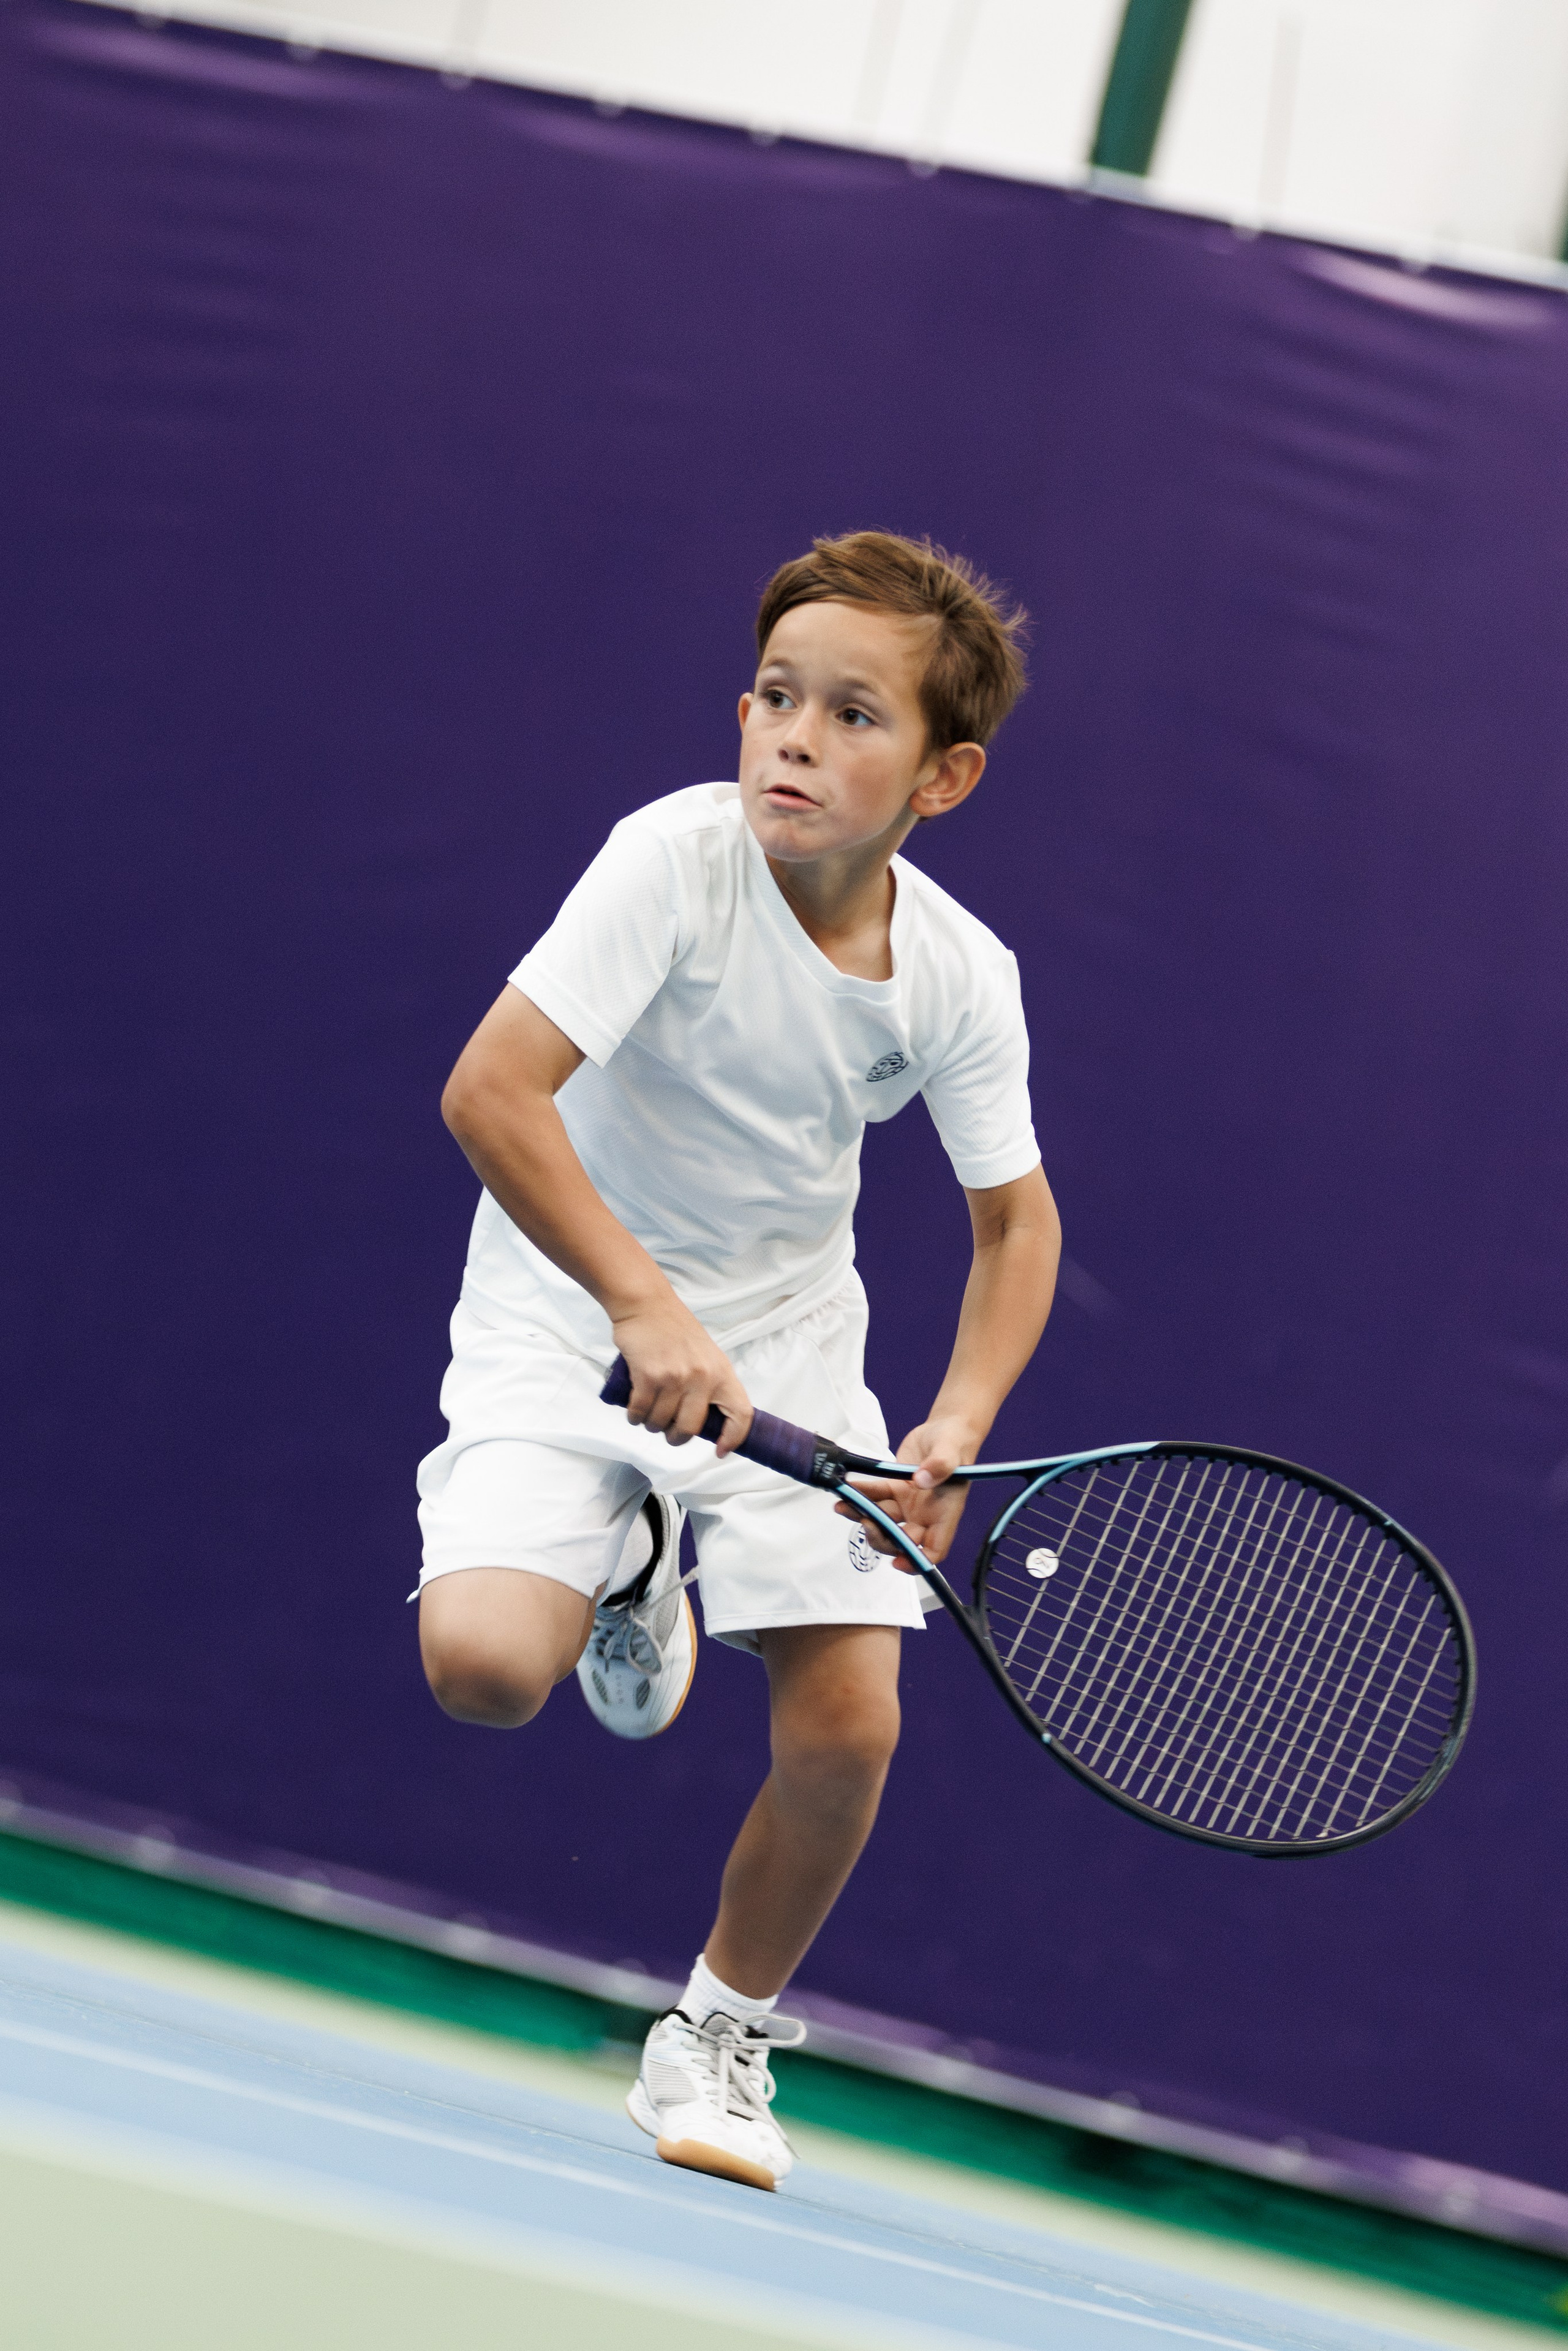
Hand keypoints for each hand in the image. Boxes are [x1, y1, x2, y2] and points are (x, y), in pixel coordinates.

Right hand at [610, 1297, 753, 1453]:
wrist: (647, 1305)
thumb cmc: (676, 1330)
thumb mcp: (707, 1355)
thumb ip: (710, 1384)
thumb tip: (706, 1419)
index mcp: (721, 1372)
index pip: (740, 1413)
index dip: (733, 1437)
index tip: (721, 1450)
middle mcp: (701, 1377)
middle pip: (690, 1428)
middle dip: (676, 1438)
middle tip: (669, 1433)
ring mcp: (674, 1377)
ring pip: (661, 1423)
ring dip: (651, 1425)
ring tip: (648, 1415)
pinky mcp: (648, 1376)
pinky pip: (640, 1412)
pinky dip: (635, 1417)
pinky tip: (634, 1411)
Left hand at [833, 1415, 978, 1570]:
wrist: (944, 1428)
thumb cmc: (955, 1443)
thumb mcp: (950, 1452)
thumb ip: (939, 1466)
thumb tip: (922, 1480)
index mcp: (944, 1514)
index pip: (933, 1550)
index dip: (916, 1561)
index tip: (897, 1562)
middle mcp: (925, 1515)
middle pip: (900, 1540)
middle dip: (880, 1536)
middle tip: (865, 1521)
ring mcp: (907, 1504)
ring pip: (882, 1520)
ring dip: (861, 1516)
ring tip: (842, 1506)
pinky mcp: (894, 1489)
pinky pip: (875, 1496)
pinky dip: (860, 1495)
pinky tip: (847, 1489)